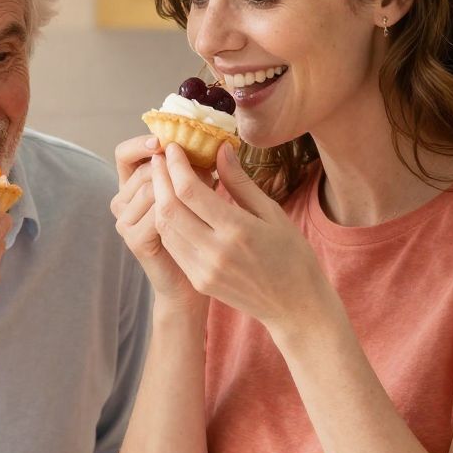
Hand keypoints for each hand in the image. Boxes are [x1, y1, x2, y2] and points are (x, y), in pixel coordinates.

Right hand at [111, 135, 207, 312]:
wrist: (192, 284)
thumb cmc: (200, 236)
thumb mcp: (201, 197)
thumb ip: (200, 172)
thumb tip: (220, 145)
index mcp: (133, 186)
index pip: (125, 154)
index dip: (142, 144)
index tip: (168, 142)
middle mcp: (123, 202)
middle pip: (143, 170)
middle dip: (174, 167)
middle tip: (206, 171)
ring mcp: (125, 223)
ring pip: (150, 189)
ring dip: (180, 187)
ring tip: (209, 190)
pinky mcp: (134, 241)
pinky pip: (156, 214)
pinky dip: (178, 210)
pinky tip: (200, 215)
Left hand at [152, 141, 333, 343]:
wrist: (293, 305)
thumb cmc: (291, 255)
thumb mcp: (271, 213)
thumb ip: (240, 182)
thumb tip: (220, 149)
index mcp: (237, 230)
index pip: (190, 191)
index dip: (176, 165)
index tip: (173, 146)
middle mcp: (215, 252)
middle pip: (170, 208)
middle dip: (160, 179)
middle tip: (161, 157)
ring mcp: (203, 270)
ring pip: (166, 228)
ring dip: (159, 200)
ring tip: (163, 178)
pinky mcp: (199, 281)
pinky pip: (173, 246)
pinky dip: (168, 222)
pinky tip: (173, 205)